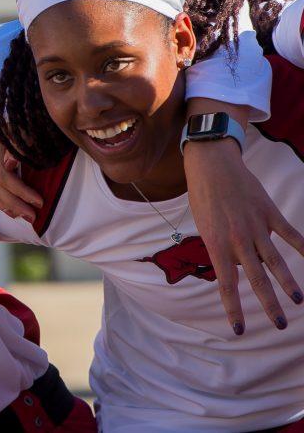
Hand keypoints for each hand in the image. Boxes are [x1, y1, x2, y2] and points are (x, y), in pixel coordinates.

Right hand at [0, 128, 41, 222]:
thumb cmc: (12, 117)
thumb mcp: (19, 126)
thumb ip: (16, 144)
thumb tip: (11, 164)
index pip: (3, 176)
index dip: (21, 191)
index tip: (40, 201)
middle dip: (16, 204)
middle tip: (34, 216)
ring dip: (6, 206)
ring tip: (23, 216)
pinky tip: (7, 208)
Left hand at [184, 139, 303, 333]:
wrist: (211, 167)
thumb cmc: (203, 199)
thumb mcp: (205, 228)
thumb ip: (222, 250)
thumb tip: (238, 268)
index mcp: (217, 246)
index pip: (226, 285)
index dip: (233, 309)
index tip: (239, 330)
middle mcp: (238, 240)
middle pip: (257, 279)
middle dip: (269, 304)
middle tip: (280, 326)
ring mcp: (256, 227)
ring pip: (276, 261)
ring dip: (288, 283)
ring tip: (298, 301)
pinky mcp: (269, 213)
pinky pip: (290, 235)